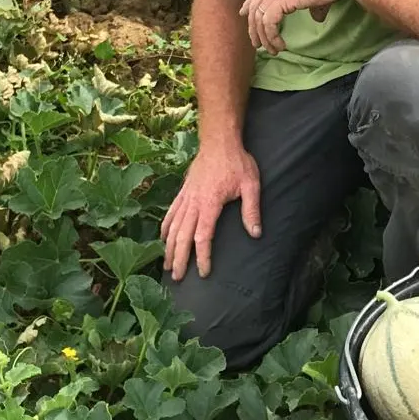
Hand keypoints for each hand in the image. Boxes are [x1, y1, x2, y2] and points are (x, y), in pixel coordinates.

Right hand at [160, 144, 260, 280]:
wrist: (219, 140)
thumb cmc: (237, 162)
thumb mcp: (251, 184)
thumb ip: (252, 209)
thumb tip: (255, 233)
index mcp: (210, 203)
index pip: (202, 236)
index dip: (202, 257)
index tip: (204, 272)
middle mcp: (194, 203)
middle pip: (182, 236)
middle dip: (179, 259)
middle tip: (177, 279)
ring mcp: (186, 197)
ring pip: (173, 227)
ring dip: (169, 248)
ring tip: (167, 266)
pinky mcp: (184, 192)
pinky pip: (171, 212)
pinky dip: (165, 227)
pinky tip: (163, 239)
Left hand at [238, 0, 349, 54]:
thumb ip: (315, 6)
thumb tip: (318, 18)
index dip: (250, 2)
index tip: (244, 13)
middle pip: (255, 6)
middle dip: (253, 27)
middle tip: (257, 44)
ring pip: (259, 17)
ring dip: (264, 37)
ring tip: (272, 50)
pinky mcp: (281, 0)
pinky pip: (268, 23)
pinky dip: (272, 36)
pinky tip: (280, 45)